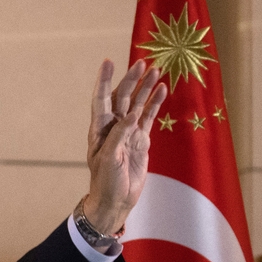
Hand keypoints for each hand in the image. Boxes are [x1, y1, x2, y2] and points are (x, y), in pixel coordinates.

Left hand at [84, 59, 166, 245]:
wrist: (116, 200)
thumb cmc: (105, 182)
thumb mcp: (109, 159)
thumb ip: (119, 136)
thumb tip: (131, 115)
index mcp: (99, 129)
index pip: (101, 99)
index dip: (104, 80)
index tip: (108, 61)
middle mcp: (113, 126)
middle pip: (121, 97)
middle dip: (131, 79)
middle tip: (142, 63)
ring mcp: (128, 132)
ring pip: (137, 104)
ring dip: (145, 88)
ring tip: (156, 70)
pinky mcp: (141, 139)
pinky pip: (148, 117)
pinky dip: (155, 103)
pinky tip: (162, 90)